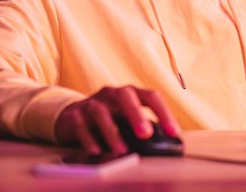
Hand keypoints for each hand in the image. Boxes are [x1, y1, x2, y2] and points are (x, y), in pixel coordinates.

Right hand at [54, 85, 180, 154]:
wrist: (72, 116)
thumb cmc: (108, 118)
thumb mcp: (126, 120)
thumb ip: (141, 128)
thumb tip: (163, 145)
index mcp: (129, 94)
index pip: (150, 96)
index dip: (164, 113)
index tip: (173, 132)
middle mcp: (111, 94)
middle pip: (125, 96)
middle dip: (136, 114)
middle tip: (145, 134)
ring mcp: (91, 103)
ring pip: (101, 112)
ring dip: (112, 133)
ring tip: (122, 151)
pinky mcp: (74, 115)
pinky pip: (81, 126)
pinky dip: (89, 139)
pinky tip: (97, 151)